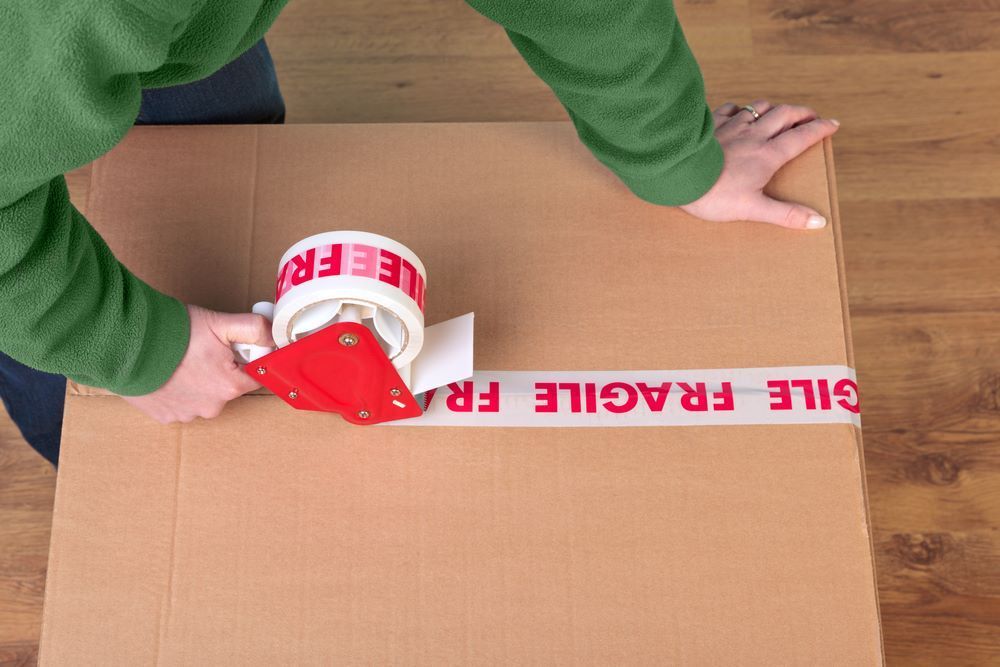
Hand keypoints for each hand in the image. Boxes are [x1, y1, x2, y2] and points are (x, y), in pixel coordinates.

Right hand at [122, 304, 273, 422]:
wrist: (127, 346)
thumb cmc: (174, 335)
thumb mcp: (221, 323)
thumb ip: (253, 329)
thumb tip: (274, 337)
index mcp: (230, 387)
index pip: (253, 375)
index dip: (244, 357)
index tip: (230, 347)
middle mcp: (212, 407)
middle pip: (227, 386)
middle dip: (219, 369)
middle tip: (200, 349)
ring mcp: (187, 414)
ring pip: (203, 396)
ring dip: (196, 381)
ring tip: (179, 360)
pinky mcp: (165, 417)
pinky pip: (180, 403)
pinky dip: (176, 390)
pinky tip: (166, 373)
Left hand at [680, 100, 839, 229]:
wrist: (678, 176)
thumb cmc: (714, 196)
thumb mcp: (753, 209)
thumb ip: (785, 214)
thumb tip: (818, 221)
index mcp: (767, 155)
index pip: (801, 137)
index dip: (820, 129)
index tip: (833, 125)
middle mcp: (753, 135)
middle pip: (785, 115)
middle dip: (802, 113)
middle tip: (812, 116)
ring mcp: (731, 127)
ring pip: (759, 108)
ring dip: (773, 108)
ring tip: (779, 113)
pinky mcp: (710, 125)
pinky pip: (730, 109)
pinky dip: (740, 108)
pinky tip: (739, 113)